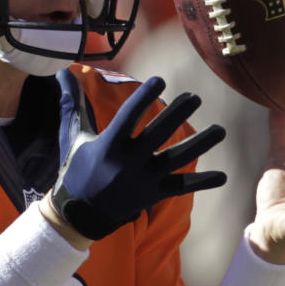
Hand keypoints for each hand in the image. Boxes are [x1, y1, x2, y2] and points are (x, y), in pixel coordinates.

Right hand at [51, 69, 226, 239]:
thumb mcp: (73, 136)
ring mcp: (143, 180)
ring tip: (221, 131)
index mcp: (108, 145)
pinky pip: (181, 187)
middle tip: (196, 97)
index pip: (129, 116)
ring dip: (200, 145)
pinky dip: (202, 182)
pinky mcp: (153, 194)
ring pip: (176, 159)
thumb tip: (62, 71)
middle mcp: (128, 162)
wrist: (79, 214)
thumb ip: (71, 103)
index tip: (160, 80)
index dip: (144, 97)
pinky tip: (223, 176)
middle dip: (178, 114)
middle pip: (158, 134)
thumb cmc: (76, 169)